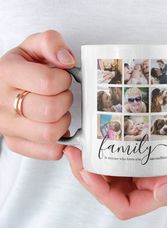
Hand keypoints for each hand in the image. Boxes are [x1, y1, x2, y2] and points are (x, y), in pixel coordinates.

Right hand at [0, 30, 75, 158]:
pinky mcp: (16, 143)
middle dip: (65, 101)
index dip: (63, 81)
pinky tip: (60, 129)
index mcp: (7, 74)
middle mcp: (2, 103)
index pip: (47, 83)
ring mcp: (8, 126)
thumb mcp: (33, 47)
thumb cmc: (23, 69)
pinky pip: (48, 151)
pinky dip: (61, 143)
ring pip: (50, 133)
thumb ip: (51, 43)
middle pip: (50, 111)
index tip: (62, 79)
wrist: (4, 86)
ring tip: (59, 111)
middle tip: (62, 95)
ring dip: (64, 121)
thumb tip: (66, 60)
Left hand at [64, 112, 166, 219]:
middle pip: (109, 190)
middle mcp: (147, 183)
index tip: (87, 172)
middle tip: (74, 155)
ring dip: (91, 163)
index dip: (102, 193)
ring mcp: (142, 168)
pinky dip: (103, 152)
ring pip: (109, 174)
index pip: (124, 204)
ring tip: (79, 147)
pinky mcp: (140, 155)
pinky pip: (117, 158)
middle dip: (87, 175)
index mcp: (160, 191)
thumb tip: (162, 194)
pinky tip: (96, 140)